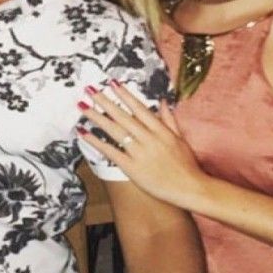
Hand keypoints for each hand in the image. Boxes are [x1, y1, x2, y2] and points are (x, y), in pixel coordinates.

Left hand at [77, 82, 208, 209]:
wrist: (190, 188)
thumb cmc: (187, 165)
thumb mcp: (180, 139)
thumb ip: (169, 119)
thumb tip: (162, 101)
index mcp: (160, 130)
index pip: (139, 108)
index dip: (124, 95)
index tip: (112, 83)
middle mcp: (148, 138)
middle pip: (122, 116)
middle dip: (104, 101)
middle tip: (89, 89)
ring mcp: (139, 152)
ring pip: (114, 131)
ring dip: (97, 117)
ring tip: (82, 106)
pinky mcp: (132, 168)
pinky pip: (111, 152)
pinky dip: (96, 142)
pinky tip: (84, 134)